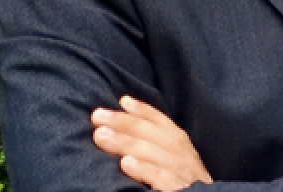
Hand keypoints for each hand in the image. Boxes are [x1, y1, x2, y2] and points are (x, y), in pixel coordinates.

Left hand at [92, 96, 211, 190]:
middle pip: (153, 133)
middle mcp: (184, 154)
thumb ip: (158, 148)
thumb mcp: (176, 162)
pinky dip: (144, 169)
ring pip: (153, 152)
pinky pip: (161, 177)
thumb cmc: (185, 184)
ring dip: (125, 142)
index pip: (162, 122)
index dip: (143, 109)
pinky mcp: (181, 190)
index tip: (122, 100)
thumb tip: (128, 133)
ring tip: (101, 136)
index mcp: (182, 145)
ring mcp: (183, 173)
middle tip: (98, 116)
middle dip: (124, 122)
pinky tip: (125, 163)